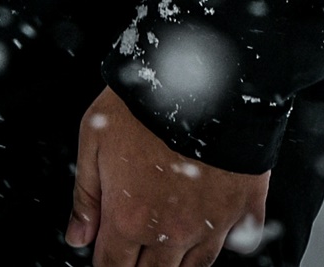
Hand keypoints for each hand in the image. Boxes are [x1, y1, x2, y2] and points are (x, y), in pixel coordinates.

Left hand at [67, 87, 268, 266]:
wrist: (205, 74)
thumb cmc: (146, 101)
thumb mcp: (94, 138)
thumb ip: (86, 196)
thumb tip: (78, 237)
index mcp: (130, 218)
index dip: (106, 261)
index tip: (108, 249)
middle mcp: (172, 231)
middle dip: (139, 264)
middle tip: (136, 246)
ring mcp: (212, 224)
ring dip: (178, 261)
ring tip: (169, 245)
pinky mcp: (245, 207)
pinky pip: (240, 243)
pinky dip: (227, 241)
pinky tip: (214, 226)